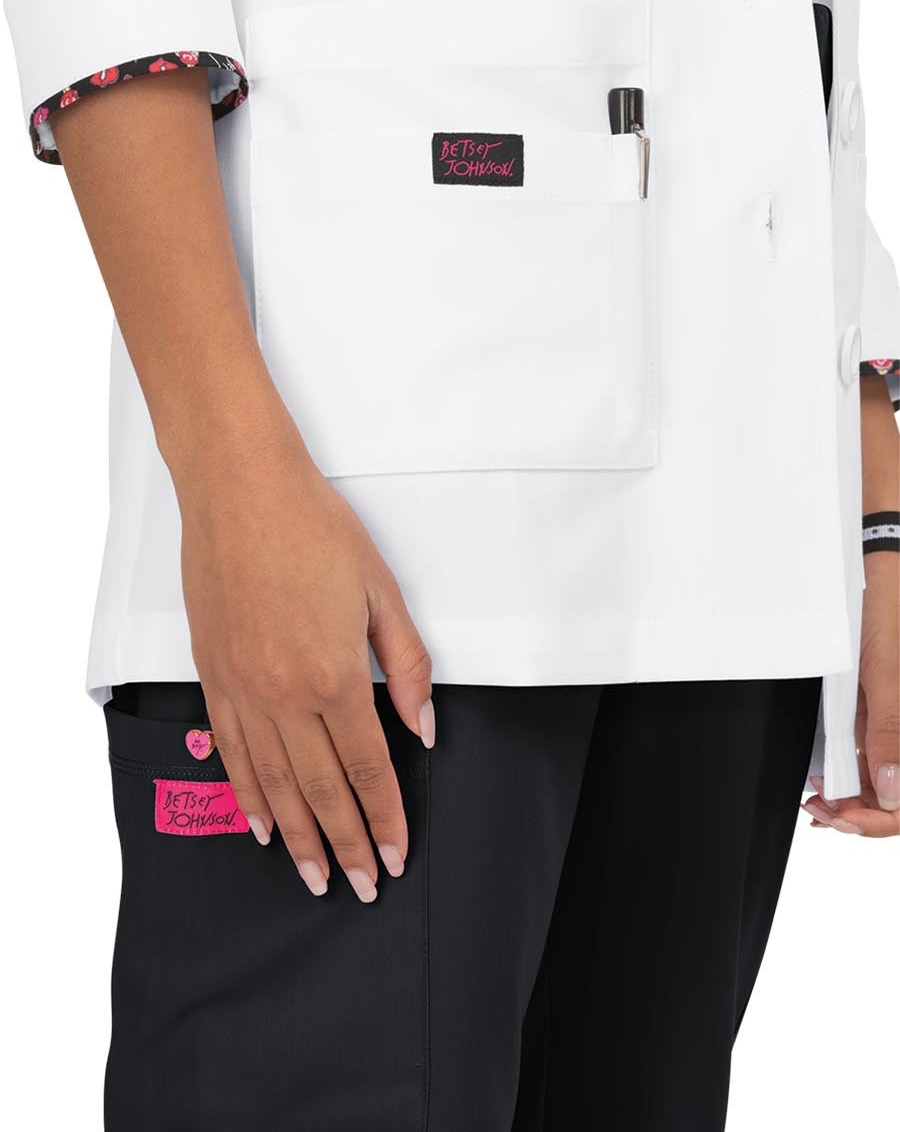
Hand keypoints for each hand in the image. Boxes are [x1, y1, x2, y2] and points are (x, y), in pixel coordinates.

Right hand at [174, 414, 434, 899]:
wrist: (240, 489)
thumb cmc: (314, 528)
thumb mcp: (381, 591)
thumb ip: (407, 665)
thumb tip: (423, 725)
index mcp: (334, 674)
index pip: (367, 768)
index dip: (384, 818)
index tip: (396, 855)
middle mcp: (283, 694)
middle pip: (320, 789)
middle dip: (345, 845)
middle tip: (361, 886)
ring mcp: (241, 689)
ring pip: (272, 783)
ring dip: (296, 836)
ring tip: (313, 876)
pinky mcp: (212, 676)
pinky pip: (230, 752)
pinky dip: (246, 795)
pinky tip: (261, 824)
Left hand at [802, 551, 898, 837]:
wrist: (879, 571)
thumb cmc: (889, 611)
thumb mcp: (885, 672)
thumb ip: (890, 731)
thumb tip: (890, 791)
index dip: (882, 820)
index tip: (845, 818)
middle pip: (897, 795)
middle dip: (861, 815)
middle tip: (821, 812)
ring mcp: (896, 723)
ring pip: (884, 782)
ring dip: (853, 799)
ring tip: (818, 801)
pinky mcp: (880, 711)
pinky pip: (870, 754)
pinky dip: (848, 775)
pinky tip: (824, 782)